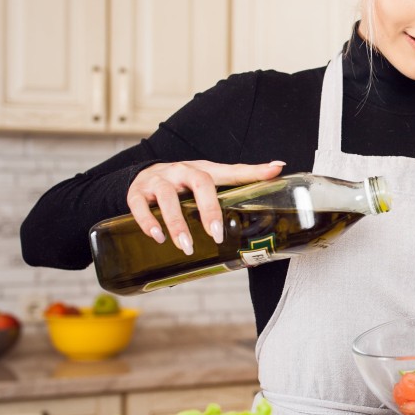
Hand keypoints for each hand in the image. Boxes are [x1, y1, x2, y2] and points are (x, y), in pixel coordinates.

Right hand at [127, 160, 284, 253]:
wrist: (141, 176)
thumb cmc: (183, 181)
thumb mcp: (209, 179)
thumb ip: (240, 180)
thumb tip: (278, 170)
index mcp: (202, 170)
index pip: (230, 171)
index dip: (253, 171)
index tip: (274, 172)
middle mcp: (181, 171)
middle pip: (199, 183)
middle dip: (208, 209)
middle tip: (215, 233)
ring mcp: (158, 181)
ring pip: (167, 197)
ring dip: (176, 223)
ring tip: (185, 245)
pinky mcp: (136, 192)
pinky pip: (139, 205)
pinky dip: (147, 221)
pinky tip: (157, 237)